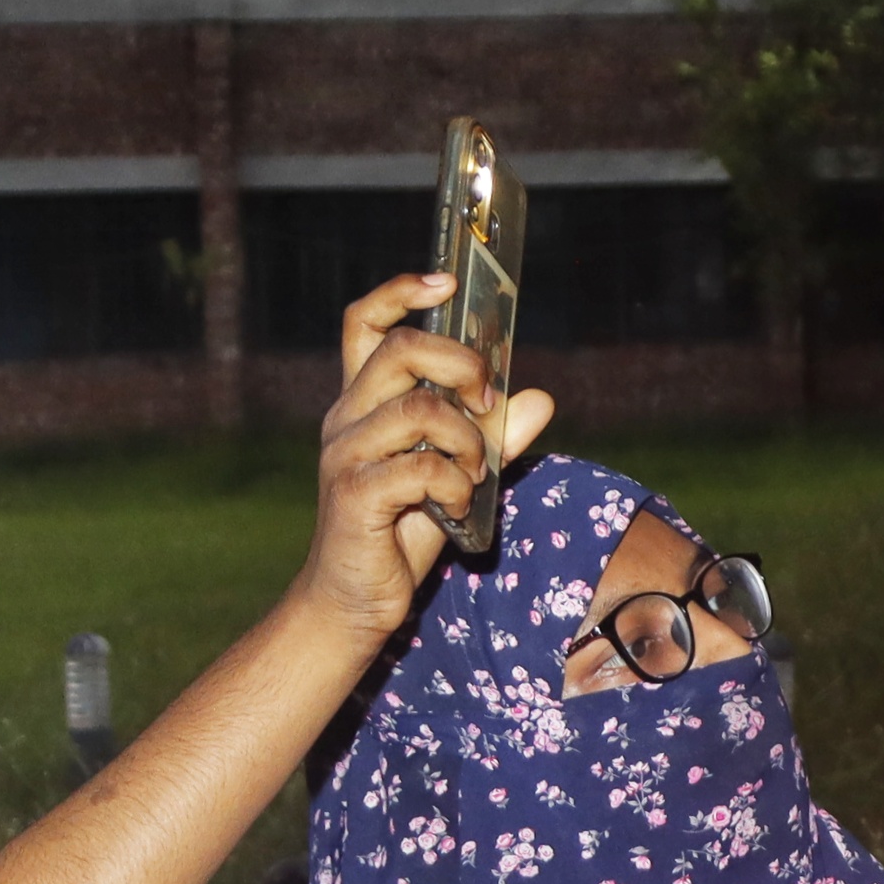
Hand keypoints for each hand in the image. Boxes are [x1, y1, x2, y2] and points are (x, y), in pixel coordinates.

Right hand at [293, 271, 559, 641]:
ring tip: (475, 476)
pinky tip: (459, 511)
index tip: (448, 282)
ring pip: (418, 411)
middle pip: (399, 350)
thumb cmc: (401, 532)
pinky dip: (456, 486)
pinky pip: (420, 469)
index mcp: (364, 402)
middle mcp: (347, 418)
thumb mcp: (457, 475)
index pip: (364, 324)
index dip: (402, 292)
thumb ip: (493, 436)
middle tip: (488, 399)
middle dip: (461, 364)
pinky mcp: (354, 496)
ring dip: (468, 440)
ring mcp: (346, 455)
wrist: (355, 601)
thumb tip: (538, 397)